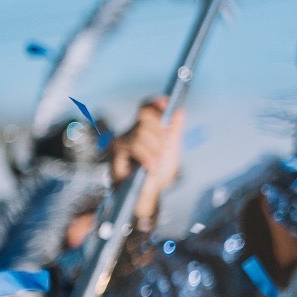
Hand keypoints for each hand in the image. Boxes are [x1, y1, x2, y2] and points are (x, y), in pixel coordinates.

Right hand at [109, 96, 184, 227]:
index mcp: (145, 128)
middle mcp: (132, 131)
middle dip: (160, 132)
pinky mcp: (116, 153)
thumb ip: (175, 130)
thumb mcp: (172, 150)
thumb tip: (179, 110)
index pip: (146, 106)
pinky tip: (150, 167)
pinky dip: (148, 158)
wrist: (149, 194)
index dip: (155, 102)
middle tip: (162, 150)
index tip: (166, 102)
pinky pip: (136, 147)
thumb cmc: (158, 174)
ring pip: (142, 133)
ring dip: (155, 150)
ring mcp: (123, 141)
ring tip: (155, 162)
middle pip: (146, 116)